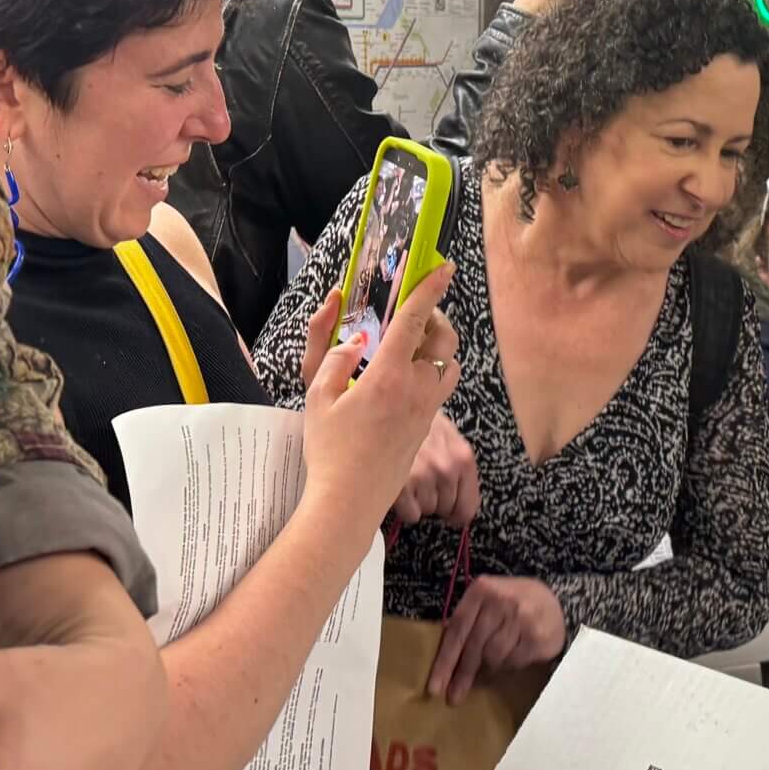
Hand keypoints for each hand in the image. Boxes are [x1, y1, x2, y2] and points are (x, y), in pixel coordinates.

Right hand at [296, 266, 460, 533]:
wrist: (349, 501)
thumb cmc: (329, 451)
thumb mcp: (317, 397)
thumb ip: (336, 358)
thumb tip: (356, 338)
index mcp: (388, 375)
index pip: (415, 320)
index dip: (430, 289)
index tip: (443, 268)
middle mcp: (416, 389)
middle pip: (445, 340)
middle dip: (436, 317)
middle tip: (414, 312)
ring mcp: (427, 410)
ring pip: (450, 366)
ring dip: (438, 348)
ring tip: (411, 344)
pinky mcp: (428, 428)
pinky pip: (441, 389)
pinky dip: (433, 372)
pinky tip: (405, 378)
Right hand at [393, 412, 479, 530]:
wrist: (393, 404)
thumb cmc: (422, 424)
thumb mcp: (450, 438)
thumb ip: (460, 469)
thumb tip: (464, 510)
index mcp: (462, 458)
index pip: (468, 507)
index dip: (457, 513)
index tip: (450, 513)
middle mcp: (445, 468)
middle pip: (445, 510)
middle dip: (435, 501)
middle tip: (424, 481)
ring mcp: (422, 476)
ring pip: (426, 511)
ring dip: (418, 501)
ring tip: (411, 478)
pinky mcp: (399, 485)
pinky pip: (410, 514)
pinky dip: (404, 506)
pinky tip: (400, 486)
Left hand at [428, 575, 565, 702]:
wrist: (555, 601)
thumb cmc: (512, 603)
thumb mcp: (486, 601)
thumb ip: (467, 621)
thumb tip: (443, 659)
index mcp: (482, 589)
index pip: (457, 629)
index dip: (445, 660)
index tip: (435, 686)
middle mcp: (501, 600)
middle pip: (473, 647)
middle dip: (461, 675)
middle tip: (452, 697)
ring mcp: (521, 618)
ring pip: (492, 658)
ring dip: (487, 668)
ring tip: (488, 669)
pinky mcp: (537, 636)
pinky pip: (512, 663)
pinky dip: (507, 666)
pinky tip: (509, 660)